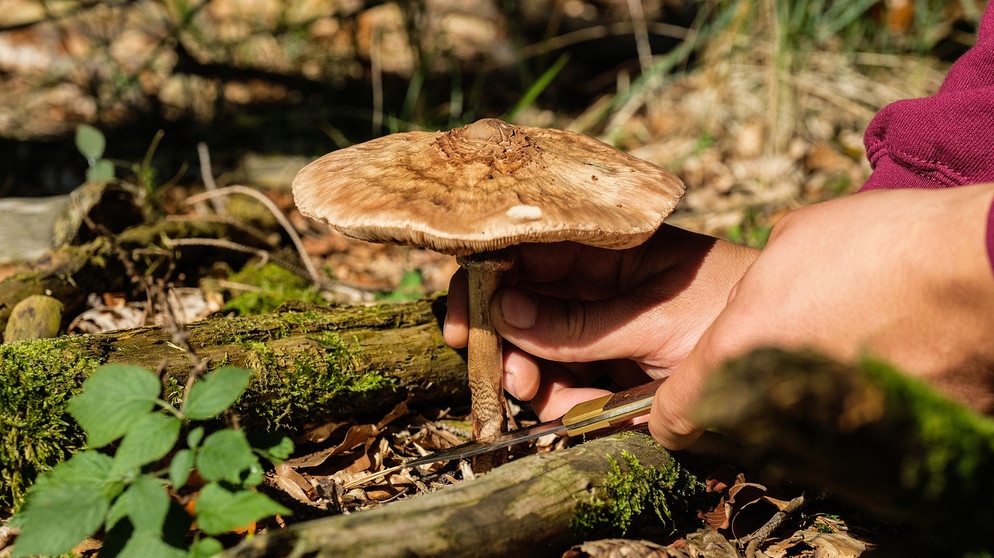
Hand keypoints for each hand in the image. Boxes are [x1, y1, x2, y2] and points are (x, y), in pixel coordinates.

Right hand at [444, 224, 757, 421]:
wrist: (798, 354)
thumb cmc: (736, 314)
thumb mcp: (655, 320)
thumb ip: (578, 323)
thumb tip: (503, 310)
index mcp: (603, 248)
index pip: (525, 251)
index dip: (486, 282)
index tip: (465, 323)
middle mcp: (595, 282)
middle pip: (521, 304)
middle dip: (506, 342)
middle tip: (509, 377)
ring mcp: (602, 325)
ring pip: (538, 349)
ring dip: (532, 378)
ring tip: (542, 398)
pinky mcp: (612, 367)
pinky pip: (567, 382)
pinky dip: (562, 402)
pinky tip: (571, 412)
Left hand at [650, 183, 993, 448]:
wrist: (981, 272)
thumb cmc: (880, 245)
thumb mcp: (790, 242)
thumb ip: (751, 286)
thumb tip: (752, 296)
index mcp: (731, 355)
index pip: (671, 422)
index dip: (670, 410)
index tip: (682, 397)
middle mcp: (770, 407)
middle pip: (733, 432)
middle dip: (740, 404)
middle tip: (769, 365)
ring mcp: (828, 436)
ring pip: (791, 439)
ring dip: (796, 409)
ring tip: (832, 359)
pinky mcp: (886, 451)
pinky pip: (848, 438)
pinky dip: (853, 415)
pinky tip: (879, 371)